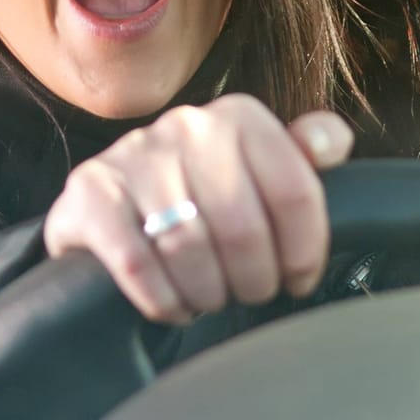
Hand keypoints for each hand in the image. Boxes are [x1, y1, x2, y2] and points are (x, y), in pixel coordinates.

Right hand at [42, 95, 353, 323]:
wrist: (111, 206)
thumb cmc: (201, 193)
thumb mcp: (258, 169)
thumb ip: (306, 153)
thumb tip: (329, 144)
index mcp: (240, 117)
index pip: (296, 192)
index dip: (305, 250)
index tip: (298, 278)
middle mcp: (187, 125)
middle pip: (245, 228)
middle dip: (255, 279)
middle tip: (250, 292)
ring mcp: (134, 155)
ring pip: (190, 249)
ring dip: (208, 292)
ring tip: (211, 296)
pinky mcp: (90, 192)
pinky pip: (137, 264)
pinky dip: (163, 299)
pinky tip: (174, 303)